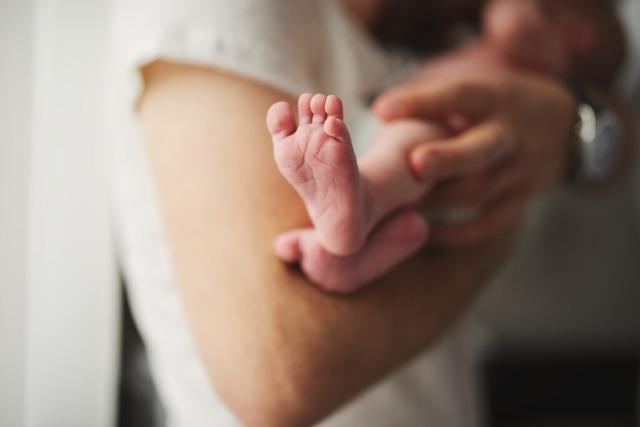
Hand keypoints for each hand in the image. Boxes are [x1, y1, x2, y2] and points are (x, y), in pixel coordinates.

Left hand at [374, 71, 576, 246]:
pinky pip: (488, 223)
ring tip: (396, 206)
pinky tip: (423, 234)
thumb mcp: (481, 88)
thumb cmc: (499, 106)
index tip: (381, 109)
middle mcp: (511, 134)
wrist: (569, 128)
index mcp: (496, 98)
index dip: (421, 102)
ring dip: (437, 200)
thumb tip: (379, 112)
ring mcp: (520, 170)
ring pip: (478, 190)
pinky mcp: (521, 200)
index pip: (458, 96)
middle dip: (448, 158)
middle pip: (481, 149)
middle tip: (414, 165)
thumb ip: (439, 99)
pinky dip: (456, 233)